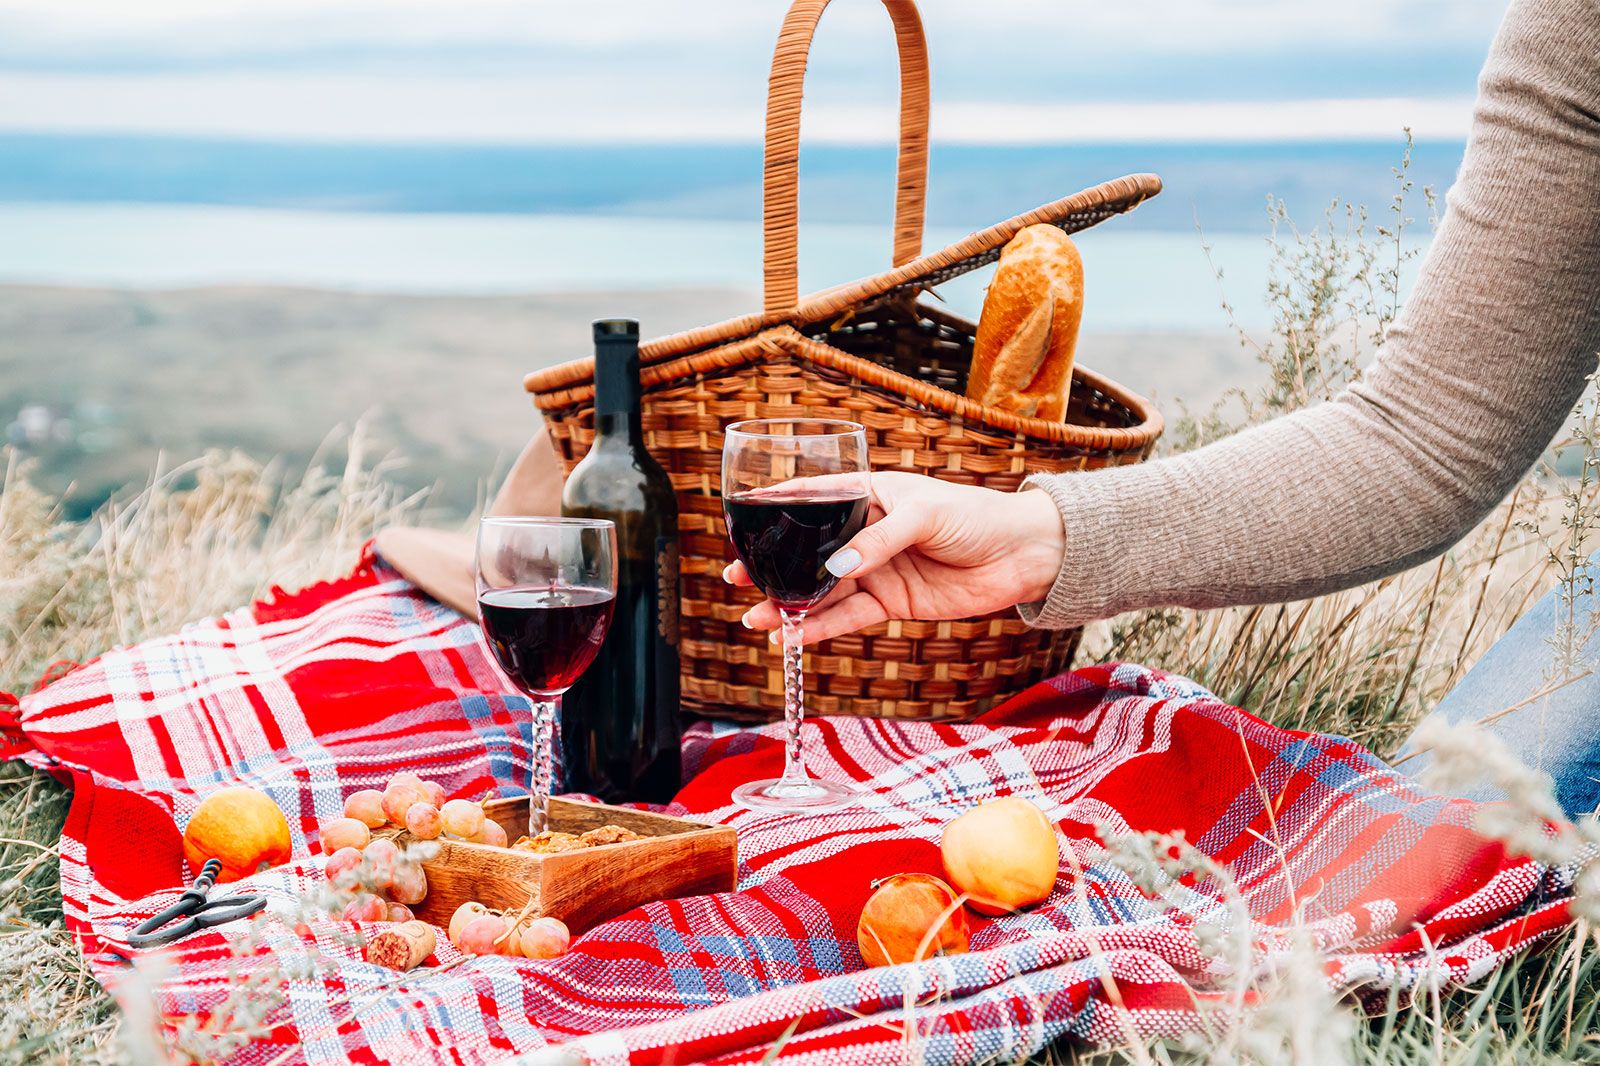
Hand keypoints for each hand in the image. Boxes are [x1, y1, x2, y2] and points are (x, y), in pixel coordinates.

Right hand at [722, 472, 1065, 644]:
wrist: (1022, 555)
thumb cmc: (977, 517)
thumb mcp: (924, 516)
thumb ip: (878, 543)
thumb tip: (836, 571)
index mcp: (872, 495)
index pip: (815, 496)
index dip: (777, 504)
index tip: (739, 514)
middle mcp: (866, 532)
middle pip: (809, 550)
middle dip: (772, 564)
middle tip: (734, 575)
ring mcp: (876, 569)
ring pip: (821, 589)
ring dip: (787, 603)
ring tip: (753, 617)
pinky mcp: (891, 602)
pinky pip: (846, 616)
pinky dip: (818, 627)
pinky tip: (790, 636)